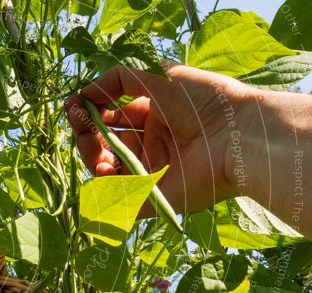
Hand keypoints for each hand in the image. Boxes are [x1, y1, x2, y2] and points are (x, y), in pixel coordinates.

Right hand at [66, 65, 257, 213]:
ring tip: (93, 146)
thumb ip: (117, 79)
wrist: (236, 135)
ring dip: (91, 156)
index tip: (75, 105)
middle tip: (81, 124)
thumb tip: (83, 94)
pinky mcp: (153, 197)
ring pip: (106, 170)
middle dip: (87, 133)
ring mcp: (152, 173)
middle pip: (105, 144)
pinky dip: (103, 184)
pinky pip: (118, 197)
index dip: (91, 112)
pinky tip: (104, 166)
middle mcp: (152, 145)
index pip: (113, 118)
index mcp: (156, 117)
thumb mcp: (157, 74)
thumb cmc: (202, 100)